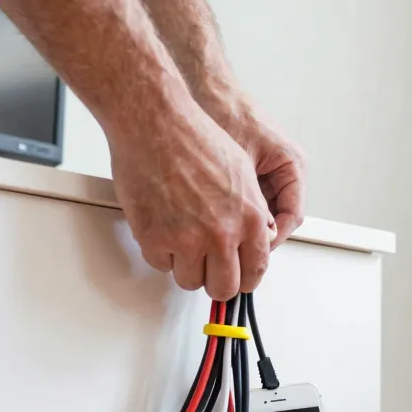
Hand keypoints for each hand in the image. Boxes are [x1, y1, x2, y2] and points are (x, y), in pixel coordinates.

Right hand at [105, 76, 274, 299]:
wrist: (156, 124)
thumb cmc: (196, 138)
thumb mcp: (244, 174)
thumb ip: (253, 212)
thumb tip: (256, 236)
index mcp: (250, 219)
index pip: (255, 272)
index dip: (245, 278)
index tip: (237, 278)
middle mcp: (222, 234)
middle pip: (223, 288)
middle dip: (217, 281)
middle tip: (209, 269)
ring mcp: (186, 240)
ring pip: (190, 281)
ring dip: (187, 266)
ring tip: (183, 241)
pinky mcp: (154, 239)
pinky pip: (161, 265)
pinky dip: (161, 252)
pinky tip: (163, 227)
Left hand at [231, 110, 305, 249]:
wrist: (208, 90)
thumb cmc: (226, 113)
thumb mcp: (240, 166)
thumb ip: (250, 202)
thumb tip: (253, 235)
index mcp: (293, 164)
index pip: (293, 215)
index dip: (274, 237)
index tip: (256, 250)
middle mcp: (286, 169)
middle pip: (280, 216)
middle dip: (260, 235)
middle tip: (239, 248)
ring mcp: (270, 170)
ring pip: (265, 211)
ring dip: (248, 224)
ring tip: (226, 234)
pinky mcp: (253, 170)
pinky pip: (250, 201)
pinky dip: (237, 211)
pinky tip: (218, 217)